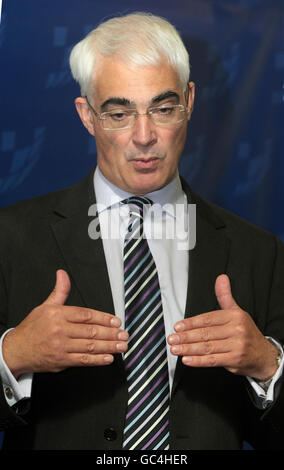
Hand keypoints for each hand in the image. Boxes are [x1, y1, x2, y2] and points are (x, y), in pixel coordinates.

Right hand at [2, 270, 127, 378]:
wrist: (16, 350)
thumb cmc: (32, 328)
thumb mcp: (45, 306)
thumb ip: (59, 291)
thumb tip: (63, 274)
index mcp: (58, 315)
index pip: (86, 315)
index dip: (104, 318)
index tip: (116, 321)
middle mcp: (60, 330)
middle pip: (91, 331)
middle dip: (111, 334)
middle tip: (124, 334)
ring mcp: (61, 347)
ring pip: (89, 346)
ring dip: (108, 347)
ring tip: (122, 346)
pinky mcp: (61, 361)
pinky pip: (83, 360)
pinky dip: (97, 360)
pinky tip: (108, 358)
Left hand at [168, 274, 278, 380]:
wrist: (263, 355)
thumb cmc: (246, 333)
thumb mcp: (237, 312)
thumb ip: (225, 296)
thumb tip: (221, 278)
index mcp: (235, 316)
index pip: (208, 319)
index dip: (191, 323)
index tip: (178, 326)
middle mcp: (237, 330)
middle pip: (206, 333)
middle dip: (186, 337)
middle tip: (172, 338)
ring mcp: (236, 346)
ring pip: (207, 347)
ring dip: (188, 349)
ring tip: (175, 349)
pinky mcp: (235, 360)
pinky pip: (213, 360)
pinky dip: (198, 361)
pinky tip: (187, 359)